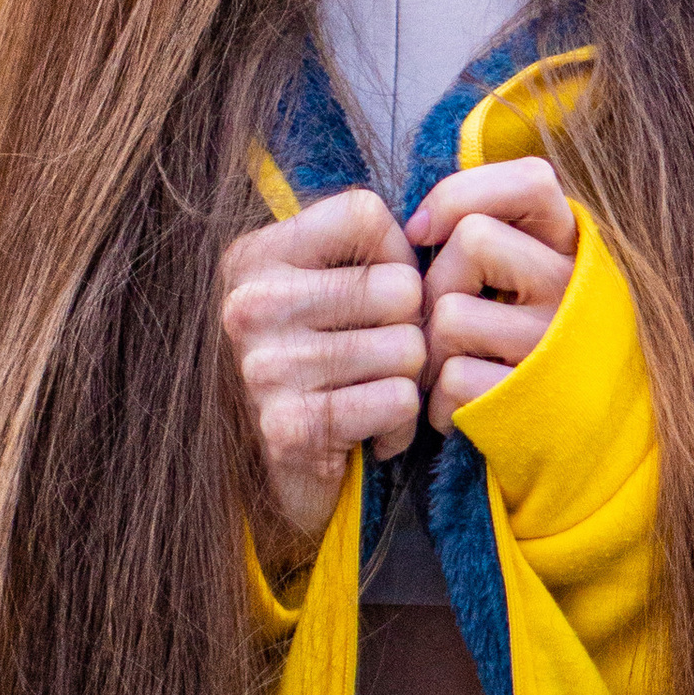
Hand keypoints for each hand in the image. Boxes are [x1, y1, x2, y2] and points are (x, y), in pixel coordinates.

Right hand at [222, 187, 424, 549]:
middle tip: (384, 357)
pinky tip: (369, 431)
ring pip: (409, 347)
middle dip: (411, 327)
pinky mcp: (290, 426)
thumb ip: (363, 250)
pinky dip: (400, 424)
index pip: (365, 213)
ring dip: (408, 381)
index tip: (385, 290)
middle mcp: (250, 304)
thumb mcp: (320, 291)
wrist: (274, 481)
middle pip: (400, 286)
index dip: (399, 251)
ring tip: (374, 394)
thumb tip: (443, 221)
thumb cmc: (319, 370)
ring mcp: (265, 366)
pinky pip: (399, 401)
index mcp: (254, 257)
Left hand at [407, 158, 577, 435]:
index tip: (423, 231)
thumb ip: (488, 232)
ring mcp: (556, 347)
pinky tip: (460, 411)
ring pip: (452, 313)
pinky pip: (451, 378)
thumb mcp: (522, 282)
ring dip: (431, 348)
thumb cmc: (520, 350)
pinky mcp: (531, 401)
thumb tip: (415, 225)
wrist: (576, 451)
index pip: (533, 180)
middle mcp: (576, 292)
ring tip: (452, 369)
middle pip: (475, 238)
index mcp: (576, 251)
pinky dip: (439, 402)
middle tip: (446, 321)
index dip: (462, 194)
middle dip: (437, 280)